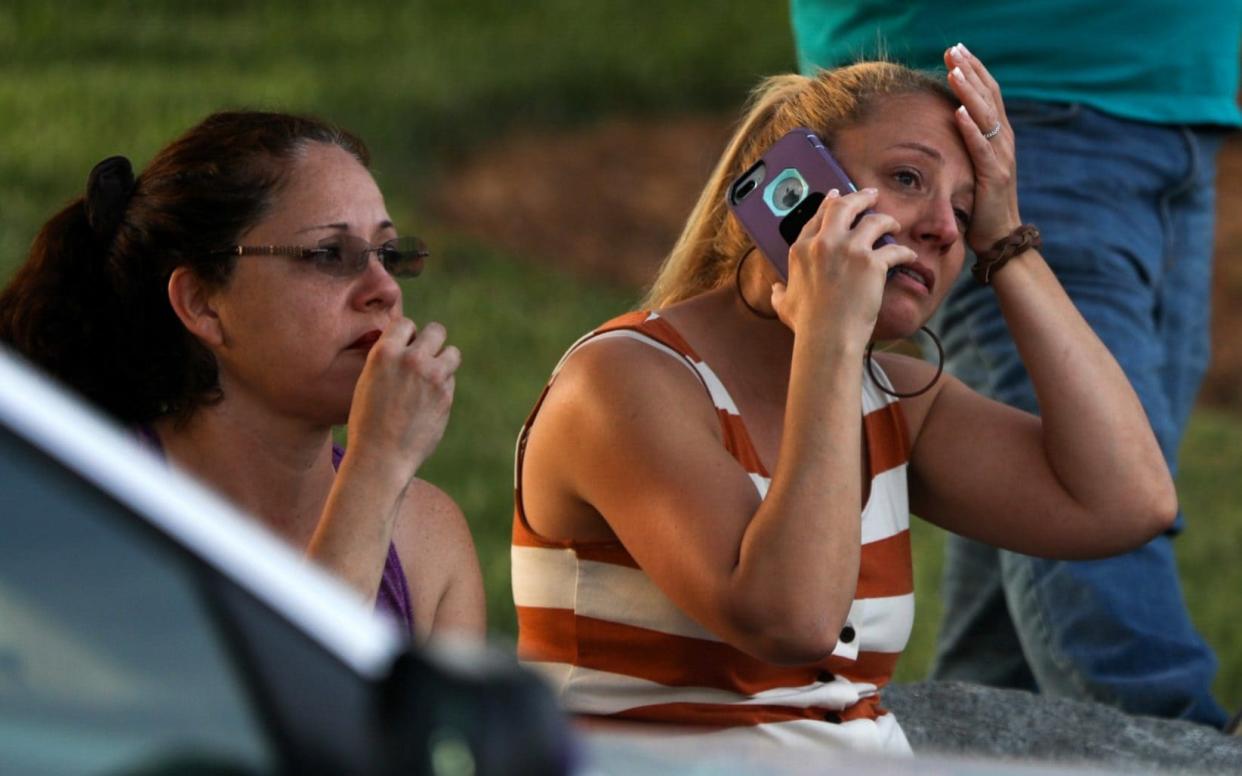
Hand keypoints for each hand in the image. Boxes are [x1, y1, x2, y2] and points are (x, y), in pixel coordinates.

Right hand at [345, 317, 459, 485]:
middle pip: (436, 331)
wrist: (381, 456)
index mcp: (384, 352)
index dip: (407, 335)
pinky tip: (427, 402)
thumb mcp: (368, 381)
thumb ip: (390, 360)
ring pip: (452, 352)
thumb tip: (411, 344)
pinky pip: (450, 379)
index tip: (405, 348)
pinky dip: (443, 386)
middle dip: (432, 341)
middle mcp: (411, 359)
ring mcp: (432, 376)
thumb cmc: (368, 421)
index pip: (406, 323)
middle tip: (425, 358)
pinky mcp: (446, 395)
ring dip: (444, 360)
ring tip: (431, 377)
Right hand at [771, 188, 916, 342]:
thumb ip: (779, 293)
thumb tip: (775, 290)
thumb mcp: (784, 305)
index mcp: (801, 250)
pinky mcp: (872, 263)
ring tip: (894, 224)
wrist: (827, 337)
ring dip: (886, 219)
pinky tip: (910, 256)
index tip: (836, 196)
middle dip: (860, 197)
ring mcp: (849, 251)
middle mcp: (824, 243)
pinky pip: (895, 249)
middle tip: (871, 195)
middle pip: (843, 206)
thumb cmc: (806, 324)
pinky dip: (905, 252)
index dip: (828, 204)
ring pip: (873, 221)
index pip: (817, 218)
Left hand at [944, 43, 1021, 250]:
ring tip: (954, 71)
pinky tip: (959, 112)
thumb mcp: (974, 168)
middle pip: (989, 97)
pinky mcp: (994, 178)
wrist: (1000, 237)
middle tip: (954, 49)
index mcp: (998, 137)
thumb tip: (948, 123)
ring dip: (969, 92)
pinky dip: (971, 129)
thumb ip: (967, 145)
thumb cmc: (981, 204)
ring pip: (986, 117)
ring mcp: (1001, 158)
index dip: (974, 70)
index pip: (988, 94)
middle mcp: (1004, 142)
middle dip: (971, 71)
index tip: (957, 50)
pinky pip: (981, 149)